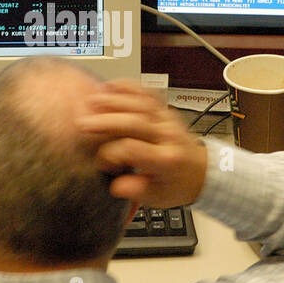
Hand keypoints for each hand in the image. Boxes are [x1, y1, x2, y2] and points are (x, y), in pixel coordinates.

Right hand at [75, 80, 207, 207]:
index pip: (133, 150)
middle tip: (84, 124)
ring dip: (115, 100)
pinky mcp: (165, 109)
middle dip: (107, 121)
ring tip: (92, 101)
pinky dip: (129, 86)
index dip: (110, 154)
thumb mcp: (157, 197)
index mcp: (166, 160)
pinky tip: (111, 85)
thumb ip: (137, 190)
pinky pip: (148, 93)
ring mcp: (167, 119)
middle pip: (136, 122)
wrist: (199, 172)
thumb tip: (118, 186)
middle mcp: (168, 136)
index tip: (100, 163)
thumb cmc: (176, 185)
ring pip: (141, 104)